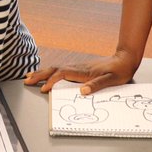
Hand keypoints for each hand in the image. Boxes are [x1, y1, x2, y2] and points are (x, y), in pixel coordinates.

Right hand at [24, 50, 139, 94]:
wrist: (124, 60)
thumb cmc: (119, 71)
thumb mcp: (112, 80)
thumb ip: (97, 85)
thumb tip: (82, 91)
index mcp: (84, 71)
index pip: (62, 74)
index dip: (52, 81)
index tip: (44, 89)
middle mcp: (78, 67)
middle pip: (54, 69)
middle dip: (40, 75)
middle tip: (27, 80)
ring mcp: (78, 67)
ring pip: (55, 69)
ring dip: (42, 72)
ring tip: (29, 76)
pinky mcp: (79, 68)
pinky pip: (60, 70)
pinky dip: (50, 72)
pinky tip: (46, 74)